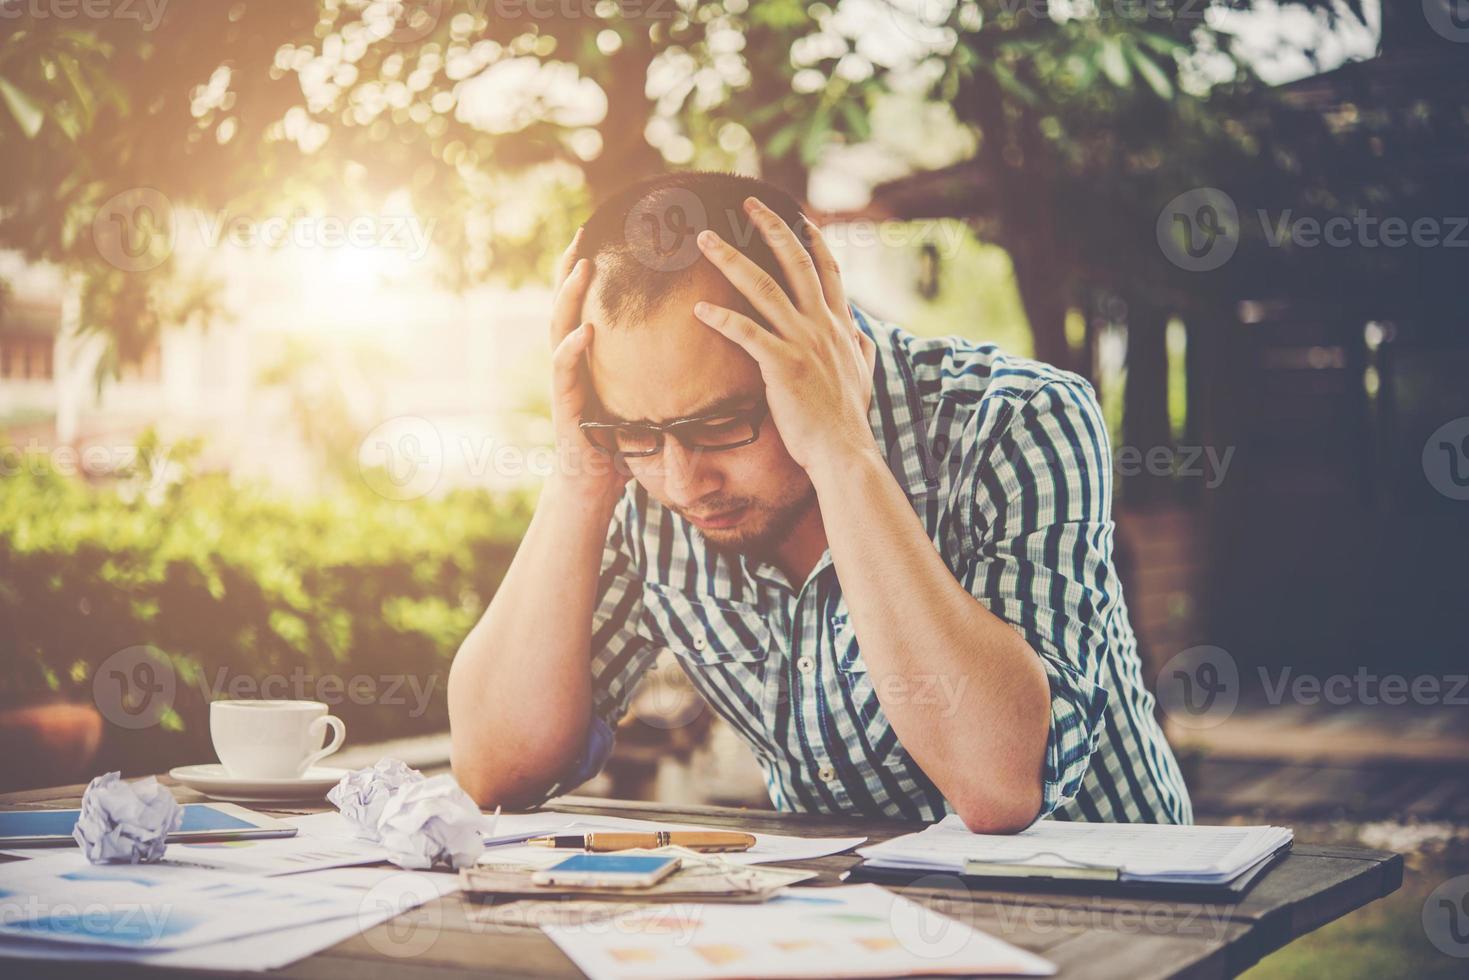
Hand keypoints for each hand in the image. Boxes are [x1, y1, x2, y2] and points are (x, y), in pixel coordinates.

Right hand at [546, 228, 628, 509]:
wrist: (594, 485)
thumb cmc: (619, 440)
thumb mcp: (640, 394)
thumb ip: (653, 368)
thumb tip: (696, 344)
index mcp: (588, 354)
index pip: (588, 302)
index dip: (593, 267)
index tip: (606, 231)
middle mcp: (571, 360)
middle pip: (566, 303)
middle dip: (571, 266)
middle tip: (584, 231)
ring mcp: (564, 381)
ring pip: (559, 327)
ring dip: (569, 296)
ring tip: (582, 266)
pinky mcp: (565, 405)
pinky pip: (564, 372)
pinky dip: (571, 350)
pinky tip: (584, 331)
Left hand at [691, 197, 877, 475]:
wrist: (844, 452)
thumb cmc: (847, 420)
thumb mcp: (864, 376)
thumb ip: (862, 348)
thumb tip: (864, 333)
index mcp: (840, 326)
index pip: (828, 270)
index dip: (812, 240)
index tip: (796, 216)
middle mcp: (822, 326)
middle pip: (795, 263)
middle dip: (771, 228)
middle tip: (747, 203)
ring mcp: (803, 343)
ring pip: (765, 288)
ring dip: (732, 260)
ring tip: (705, 240)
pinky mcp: (783, 365)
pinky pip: (747, 333)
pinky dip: (722, 318)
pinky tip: (699, 309)